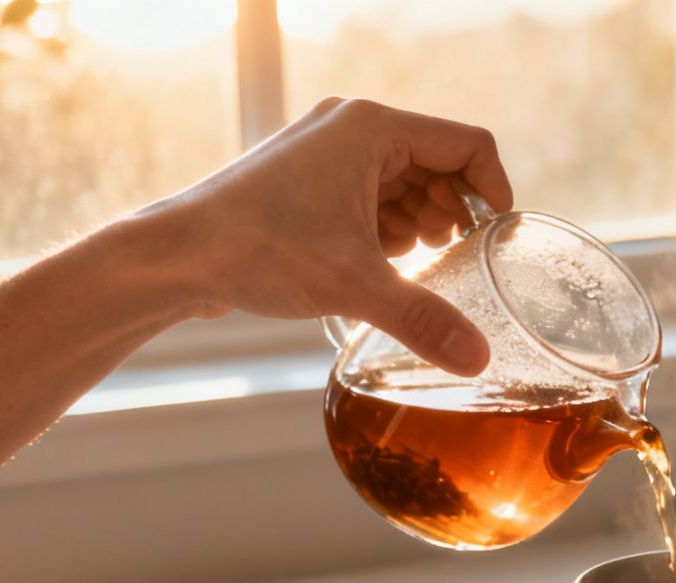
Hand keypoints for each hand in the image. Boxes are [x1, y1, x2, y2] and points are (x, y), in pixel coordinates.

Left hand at [145, 97, 513, 375]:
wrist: (177, 256)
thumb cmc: (256, 247)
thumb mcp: (352, 285)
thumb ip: (424, 319)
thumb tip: (478, 358)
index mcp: (372, 129)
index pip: (467, 145)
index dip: (495, 190)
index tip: (498, 238)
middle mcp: (351, 130)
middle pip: (438, 164)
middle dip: (453, 215)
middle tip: (452, 261)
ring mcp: (327, 153)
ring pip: (405, 182)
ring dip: (421, 224)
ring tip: (414, 267)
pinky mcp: (310, 181)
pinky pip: (373, 196)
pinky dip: (387, 229)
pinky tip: (380, 266)